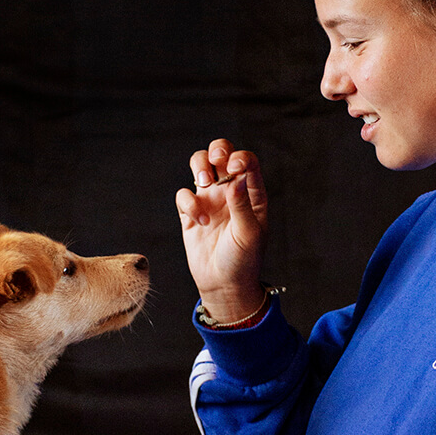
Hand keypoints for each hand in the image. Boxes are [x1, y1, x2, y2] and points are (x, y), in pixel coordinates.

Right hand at [175, 139, 267, 321]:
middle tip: (215, 163)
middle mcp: (230, 191)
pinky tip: (199, 221)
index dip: (239, 157)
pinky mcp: (191, 213)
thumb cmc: (243, 261)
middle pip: (221, 154)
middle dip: (217, 150)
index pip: (247, 161)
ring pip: (201, 165)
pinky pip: (184, 194)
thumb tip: (237, 176)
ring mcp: (210, 200)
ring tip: (203, 183)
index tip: (233, 170)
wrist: (224, 285)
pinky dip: (188, 202)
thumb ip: (242, 204)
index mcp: (251, 194)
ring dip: (199, 166)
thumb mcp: (248, 233)